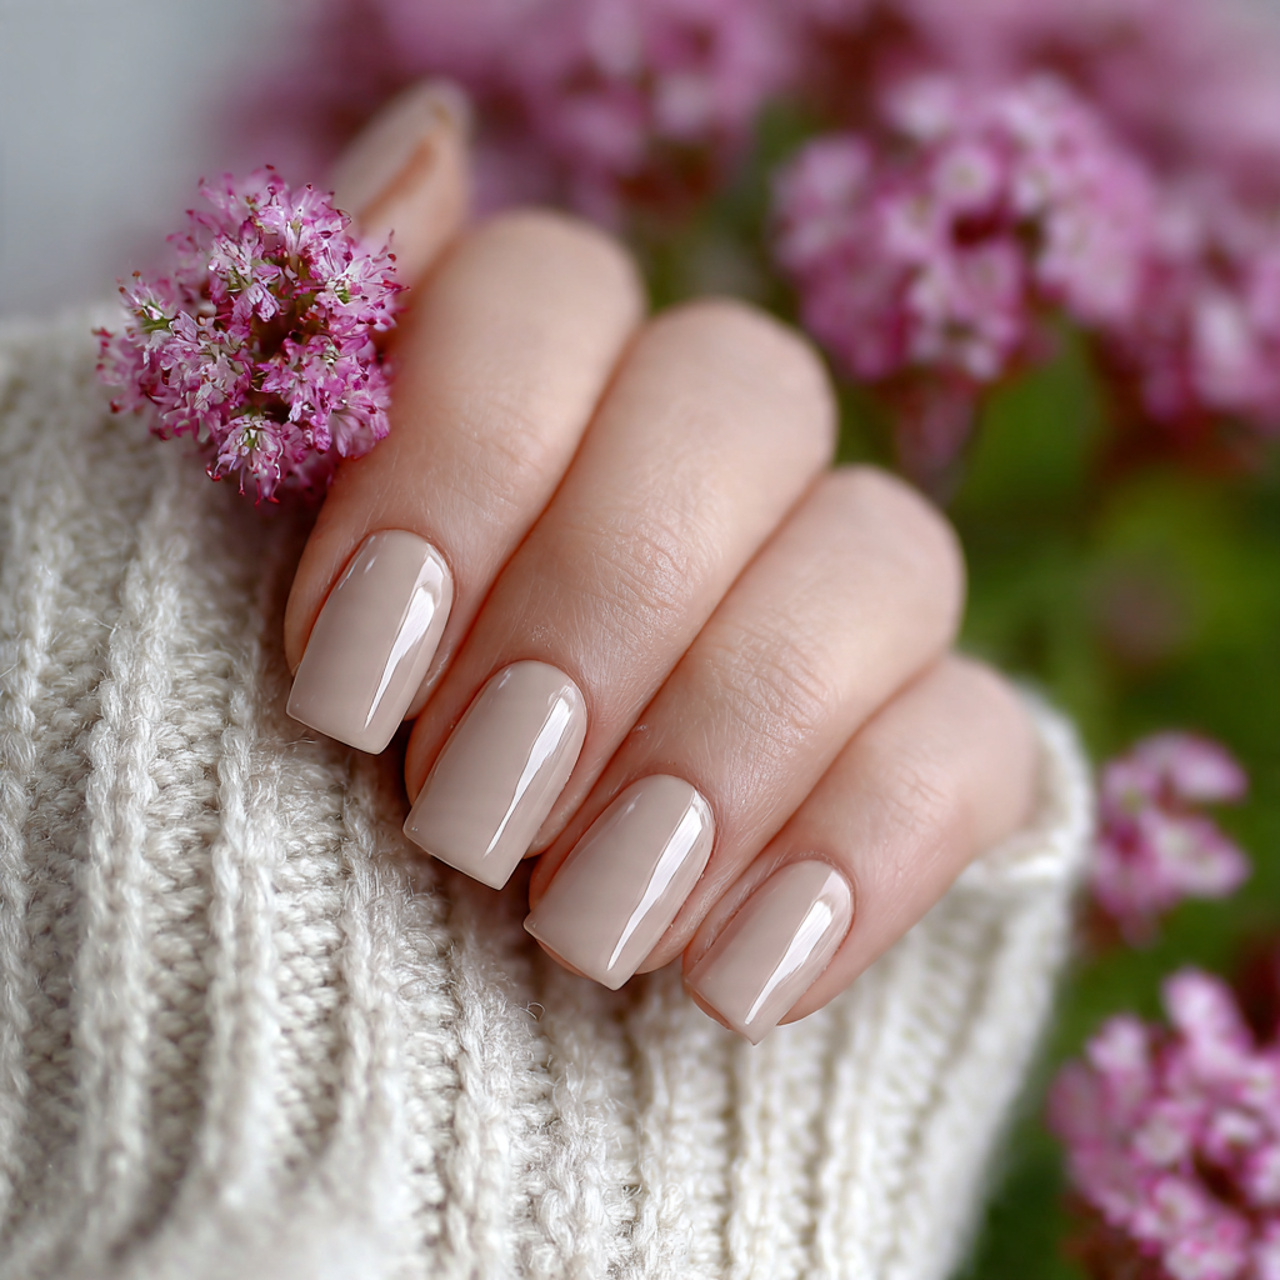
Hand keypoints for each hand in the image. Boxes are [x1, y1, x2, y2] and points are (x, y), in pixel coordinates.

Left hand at [283, 84, 1037, 1042]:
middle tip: (465, 815)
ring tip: (580, 923)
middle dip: (601, 608)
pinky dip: (861, 855)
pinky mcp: (914, 775)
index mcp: (511, 424)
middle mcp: (685, 493)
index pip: (553, 293)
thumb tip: (435, 134)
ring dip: (723, 739)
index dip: (464, 458)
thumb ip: (286, 354)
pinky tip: (729, 975)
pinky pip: (978, 744)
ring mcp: (817, 630)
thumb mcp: (165, 581)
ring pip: (887, 555)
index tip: (352, 679)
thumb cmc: (216, 833)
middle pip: (743, 395)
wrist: (330, 1092)